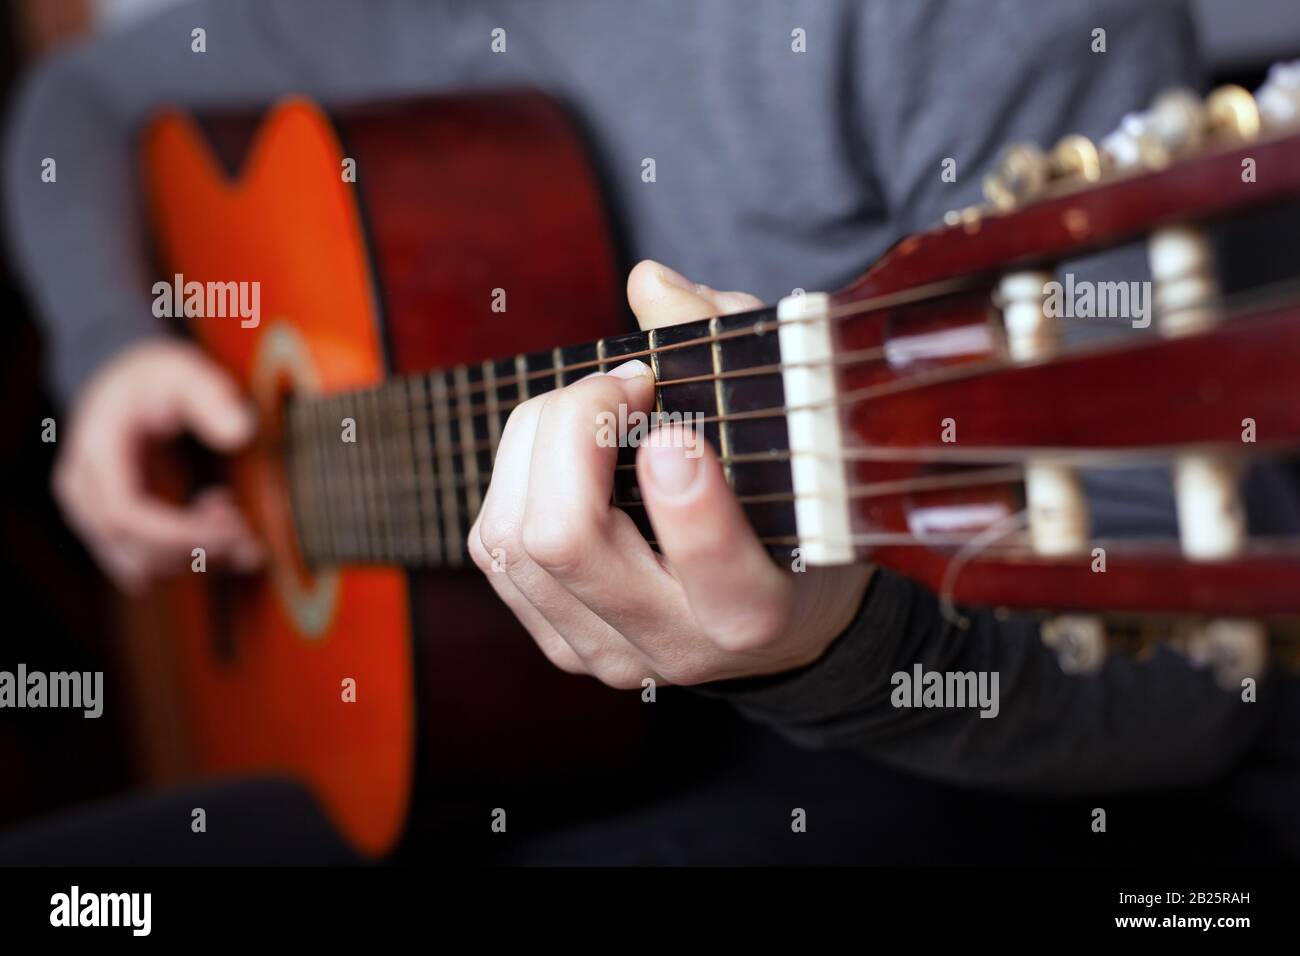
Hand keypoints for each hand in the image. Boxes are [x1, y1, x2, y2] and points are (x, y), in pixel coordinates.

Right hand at [52, 339, 263, 592]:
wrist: (125, 384)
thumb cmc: (155, 378)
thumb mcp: (186, 371)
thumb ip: (212, 397)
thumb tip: (240, 433)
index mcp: (97, 451)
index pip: (125, 514)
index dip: (178, 533)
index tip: (230, 529)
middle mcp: (85, 492)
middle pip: (134, 550)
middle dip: (196, 550)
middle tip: (246, 528)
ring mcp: (94, 515)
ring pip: (143, 566)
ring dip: (197, 558)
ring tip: (237, 521)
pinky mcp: (116, 530)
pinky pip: (149, 563)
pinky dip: (189, 558)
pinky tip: (220, 525)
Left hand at [467, 260, 869, 686]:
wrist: (778, 624)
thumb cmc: (794, 507)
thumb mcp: (795, 429)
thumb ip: (730, 347)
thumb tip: (648, 282)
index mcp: (757, 614)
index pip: (712, 569)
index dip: (686, 494)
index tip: (673, 426)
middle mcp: (676, 648)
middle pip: (565, 541)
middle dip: (572, 429)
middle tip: (624, 382)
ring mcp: (607, 654)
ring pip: (512, 541)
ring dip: (535, 443)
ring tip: (592, 405)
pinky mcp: (560, 643)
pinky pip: (493, 550)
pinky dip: (514, 479)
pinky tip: (559, 451)